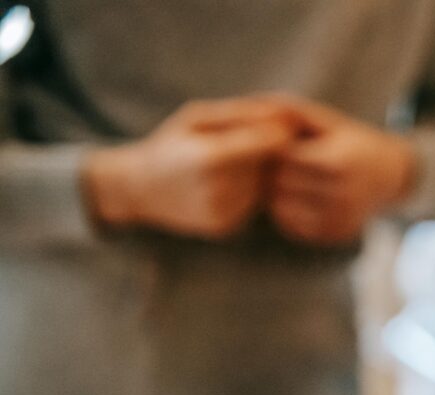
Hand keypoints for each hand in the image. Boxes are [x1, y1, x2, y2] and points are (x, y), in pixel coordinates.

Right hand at [83, 98, 294, 238]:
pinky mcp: (226, 227)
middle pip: (269, 166)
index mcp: (209, 158)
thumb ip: (239, 114)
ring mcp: (223, 213)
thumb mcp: (196, 117)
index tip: (279, 125)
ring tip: (233, 162)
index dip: (279, 132)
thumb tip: (282, 115)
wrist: (140, 189)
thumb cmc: (171, 143)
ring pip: (264, 187)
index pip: (268, 143)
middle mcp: (218, 190)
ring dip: (260, 174)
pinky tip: (228, 183)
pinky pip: (253, 204)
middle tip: (252, 143)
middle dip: (268, 153)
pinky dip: (249, 192)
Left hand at [268, 96, 416, 245]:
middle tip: (277, 163)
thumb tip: (254, 106)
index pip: (285, 157)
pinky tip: (295, 197)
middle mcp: (341, 195)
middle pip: (281, 183)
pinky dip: (285, 211)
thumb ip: (293, 111)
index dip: (277, 148)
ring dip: (276, 192)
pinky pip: (290, 225)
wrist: (391, 176)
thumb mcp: (328, 120)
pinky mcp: (333, 235)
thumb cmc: (352, 142)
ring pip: (280, 207)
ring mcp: (338, 219)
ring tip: (285, 178)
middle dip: (274, 171)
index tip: (279, 144)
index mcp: (339, 162)